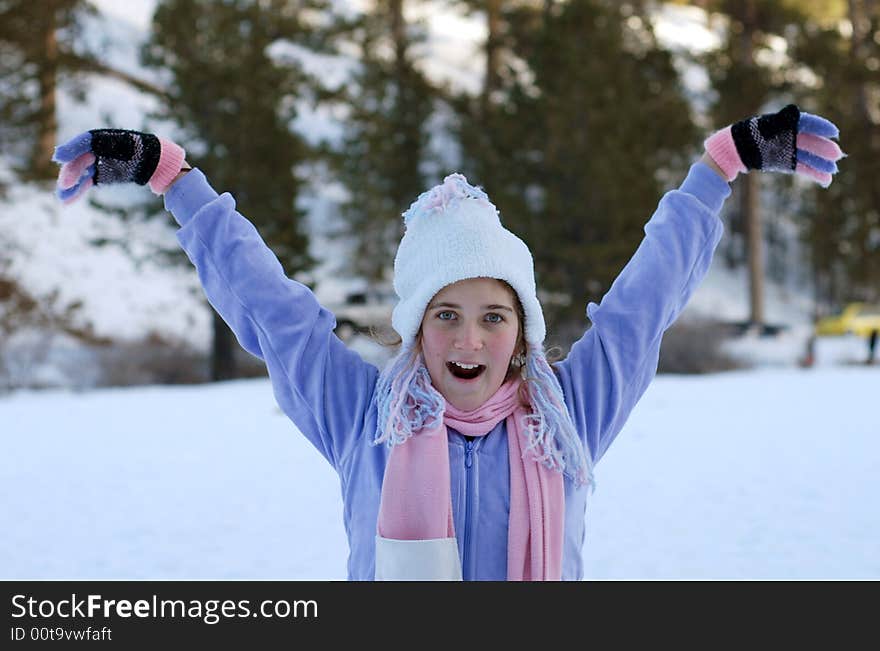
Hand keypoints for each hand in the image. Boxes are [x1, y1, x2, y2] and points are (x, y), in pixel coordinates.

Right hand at [53, 129, 185, 202]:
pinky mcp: (100, 174)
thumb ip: (118, 150)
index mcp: (103, 138)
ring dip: (70, 185)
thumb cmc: (141, 150)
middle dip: (71, 172)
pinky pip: (86, 182)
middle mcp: (96, 149)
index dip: (71, 148)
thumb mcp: (131, 147)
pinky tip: (67, 200)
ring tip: (62, 197)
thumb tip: (95, 152)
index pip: (84, 141)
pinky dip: (78, 190)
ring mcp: (96, 162)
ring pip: (80, 173)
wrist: (154, 162)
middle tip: (64, 184)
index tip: (59, 156)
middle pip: (80, 160)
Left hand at [704, 104, 843, 186]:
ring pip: (808, 157)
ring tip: (833, 170)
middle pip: (810, 142)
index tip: (834, 133)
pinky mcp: (784, 162)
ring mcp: (787, 150)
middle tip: (837, 156)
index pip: (807, 124)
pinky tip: (825, 180)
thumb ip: (780, 121)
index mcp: (786, 123)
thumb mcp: (762, 126)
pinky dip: (812, 173)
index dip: (821, 127)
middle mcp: (790, 136)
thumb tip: (795, 111)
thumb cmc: (747, 134)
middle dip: (823, 149)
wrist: (733, 151)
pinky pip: (801, 168)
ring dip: (821, 164)